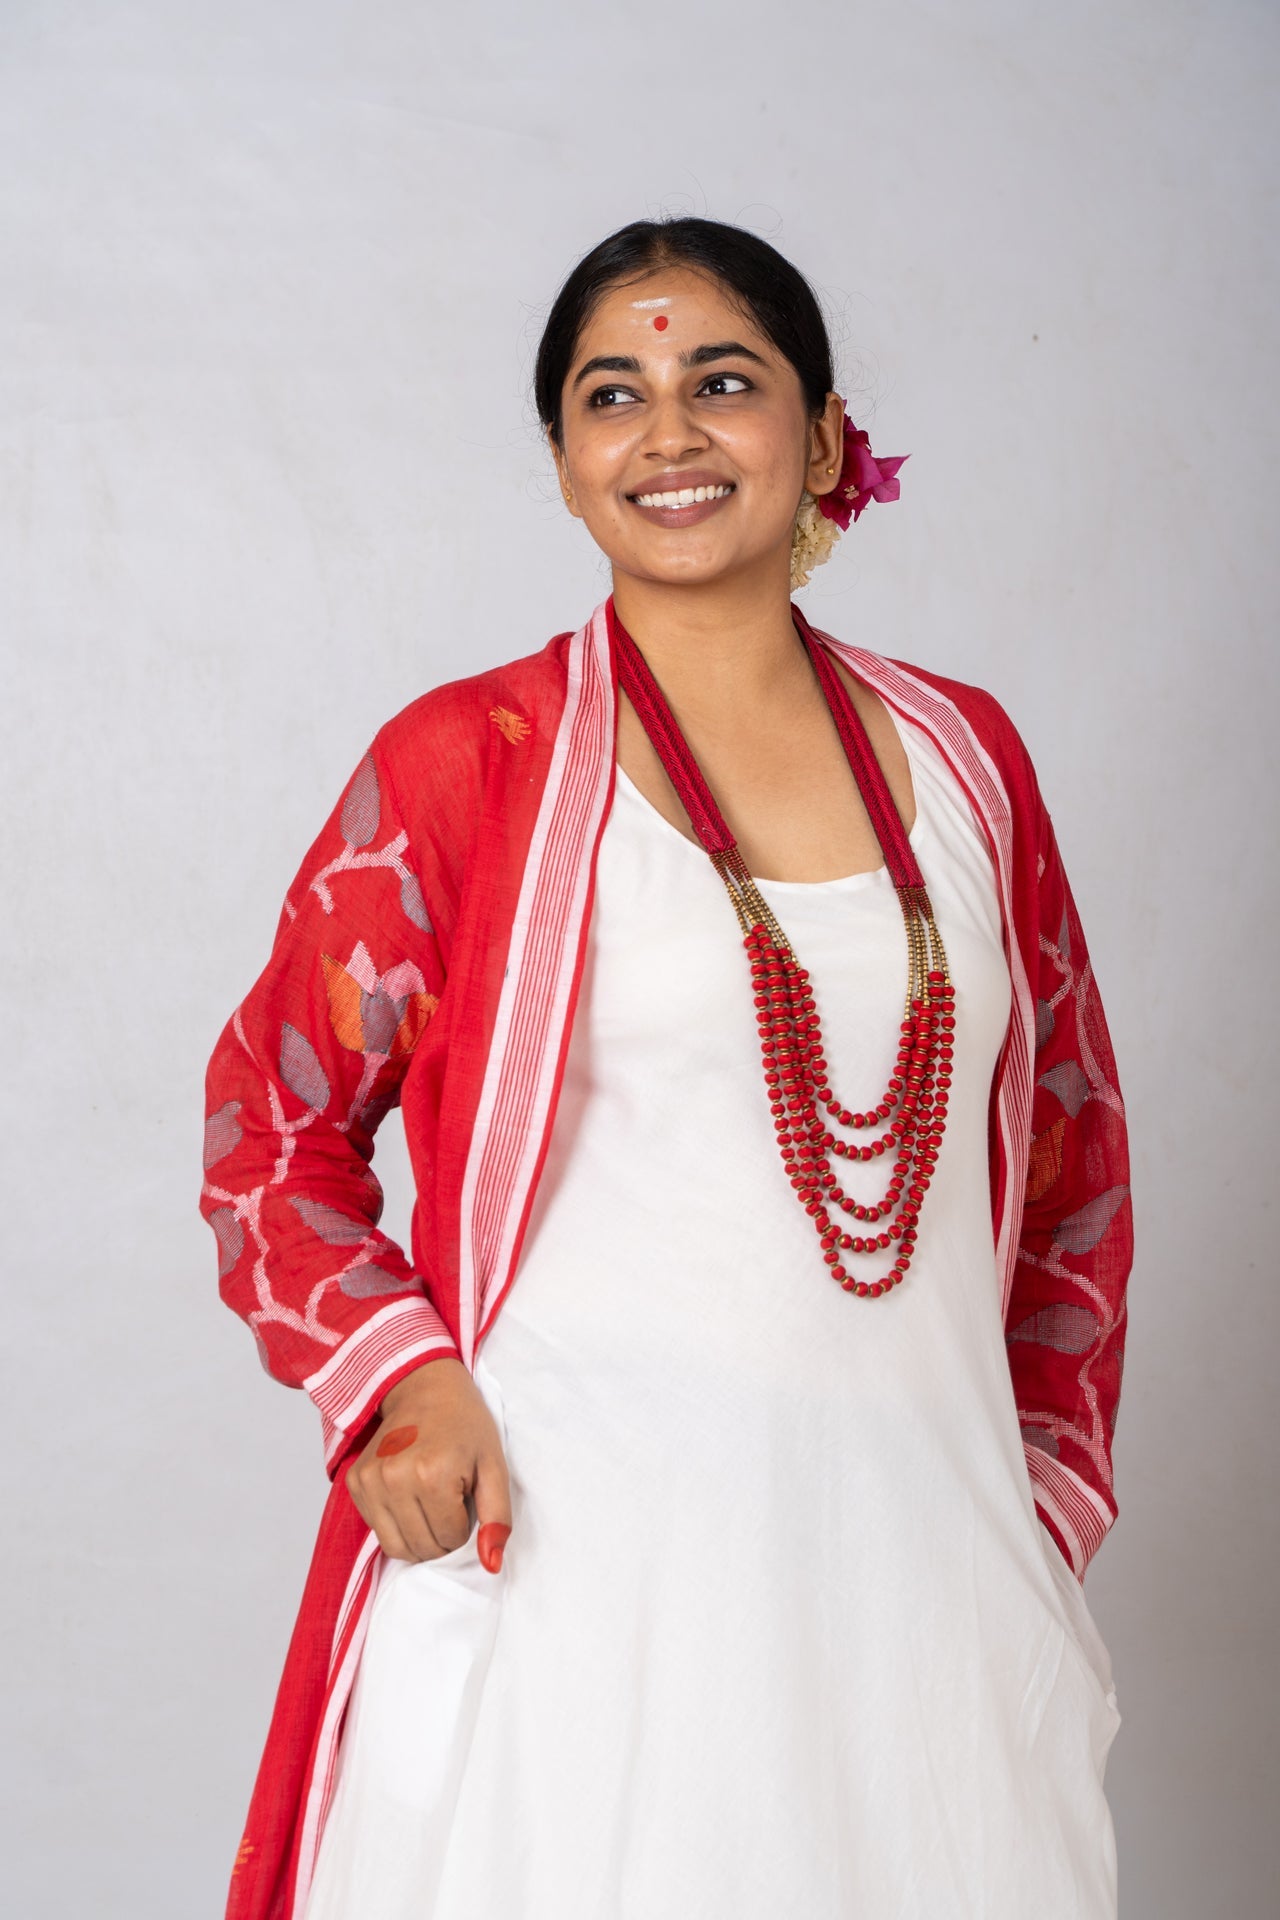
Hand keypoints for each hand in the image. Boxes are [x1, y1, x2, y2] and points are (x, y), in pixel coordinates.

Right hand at [345, 1357, 512, 1573]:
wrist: (423, 1387)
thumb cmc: (463, 1424)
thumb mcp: (493, 1464)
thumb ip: (497, 1516)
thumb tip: (490, 1565)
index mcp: (432, 1473)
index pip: (451, 1540)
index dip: (464, 1526)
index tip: (464, 1497)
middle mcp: (394, 1479)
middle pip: (423, 1548)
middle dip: (442, 1536)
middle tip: (449, 1501)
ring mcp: (370, 1481)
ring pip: (397, 1547)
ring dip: (419, 1537)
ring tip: (430, 1504)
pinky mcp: (355, 1483)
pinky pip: (378, 1531)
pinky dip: (397, 1525)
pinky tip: (409, 1496)